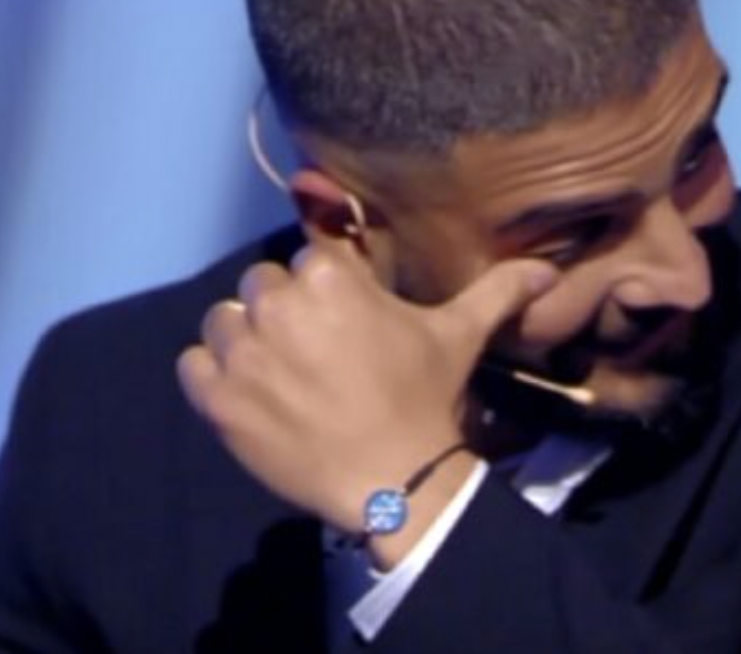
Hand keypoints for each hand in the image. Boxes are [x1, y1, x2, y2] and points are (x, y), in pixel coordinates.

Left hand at [177, 237, 556, 539]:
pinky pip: (193, 364)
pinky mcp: (215, 397)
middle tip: (317, 353)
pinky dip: (214, 376)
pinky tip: (250, 395)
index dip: (326, 291)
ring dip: (246, 341)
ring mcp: (240, 352)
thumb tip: (547, 271)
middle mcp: (276, 303)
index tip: (346, 324)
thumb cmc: (424, 398)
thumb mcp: (460, 336)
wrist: (393, 481)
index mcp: (328, 276)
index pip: (307, 260)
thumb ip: (498, 291)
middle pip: (262, 286)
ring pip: (224, 321)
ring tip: (282, 374)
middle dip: (285, 312)